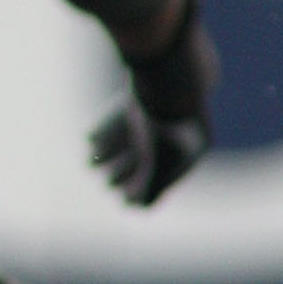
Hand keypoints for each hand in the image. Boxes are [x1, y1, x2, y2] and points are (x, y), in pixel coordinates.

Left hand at [90, 102, 210, 205]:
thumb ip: (149, 189)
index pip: (167, 174)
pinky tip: (89, 140)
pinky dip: (108, 129)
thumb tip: (137, 208)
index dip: (144, 187)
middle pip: (150, 156)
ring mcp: (162, 109)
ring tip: (90, 163)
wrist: (165, 76)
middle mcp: (179, 128)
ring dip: (112, 152)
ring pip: (135, 136)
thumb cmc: (163, 128)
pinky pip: (125, 115)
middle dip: (127, 172)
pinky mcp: (144, 93)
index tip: (123, 198)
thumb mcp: (156, 164)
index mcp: (193, 147)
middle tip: (106, 183)